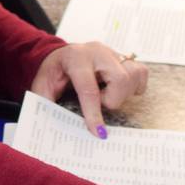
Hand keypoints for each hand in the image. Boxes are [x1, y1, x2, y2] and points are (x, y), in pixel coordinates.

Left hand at [29, 42, 148, 138]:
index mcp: (75, 58)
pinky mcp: (125, 57)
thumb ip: (45, 100)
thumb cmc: (55, 70)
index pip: (89, 88)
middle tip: (99, 101)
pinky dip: (132, 86)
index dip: (94, 113)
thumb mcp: (43, 83)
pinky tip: (118, 88)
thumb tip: (50, 123)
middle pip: (120, 80)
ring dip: (122, 94)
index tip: (98, 132)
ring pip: (133, 76)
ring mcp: (114, 53)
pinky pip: (140, 74)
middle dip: (111, 99)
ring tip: (106, 93)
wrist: (63, 54)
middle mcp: (97, 52)